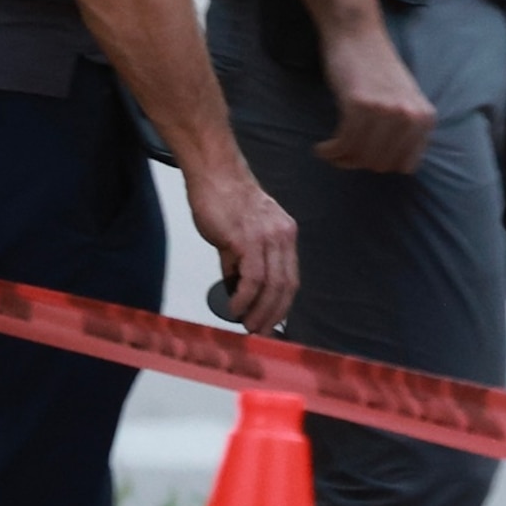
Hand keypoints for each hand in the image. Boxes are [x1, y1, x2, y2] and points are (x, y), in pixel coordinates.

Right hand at [185, 166, 297, 335]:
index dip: (282, 305)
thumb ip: (243, 259)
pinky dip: (244, 298)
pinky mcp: (246, 239)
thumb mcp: (244, 232)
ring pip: (271, 286)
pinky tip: (234, 307)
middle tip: (259, 331)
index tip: (272, 322)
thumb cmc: (225, 200)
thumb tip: (237, 287)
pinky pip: (252, 279)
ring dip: (259, 311)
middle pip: (286, 286)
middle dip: (273, 314)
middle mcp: (282, 236)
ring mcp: (266, 237)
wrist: (214, 174)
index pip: (291, 278)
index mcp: (285, 234)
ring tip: (246, 324)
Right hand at [313, 21, 437, 174]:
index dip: (383, 164)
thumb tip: (388, 168)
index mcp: (426, 119)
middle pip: (382, 164)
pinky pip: (344, 144)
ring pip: (361, 157)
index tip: (365, 157)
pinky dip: (330, 151)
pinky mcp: (360, 105)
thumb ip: (406, 132)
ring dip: (342, 159)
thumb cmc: (378, 71)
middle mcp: (410, 116)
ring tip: (331, 152)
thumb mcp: (405, 102)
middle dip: (359, 163)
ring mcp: (386, 111)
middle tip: (343, 154)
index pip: (406, 165)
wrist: (358, 36)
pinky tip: (323, 147)